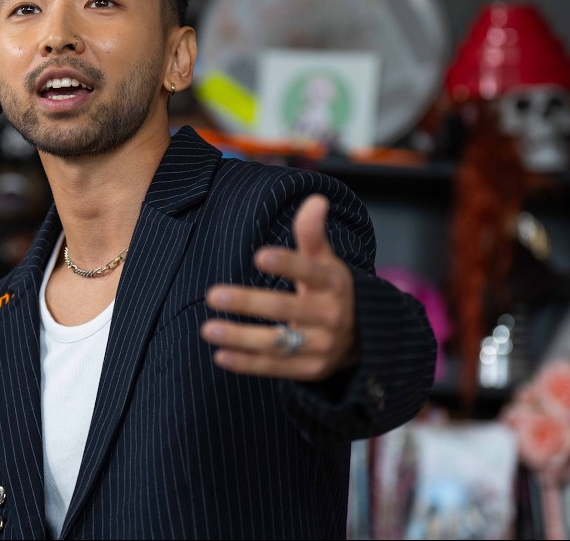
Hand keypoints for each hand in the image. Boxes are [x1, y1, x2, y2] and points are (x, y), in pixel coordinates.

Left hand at [201, 194, 355, 380]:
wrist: (362, 338)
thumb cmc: (330, 289)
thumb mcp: (326, 261)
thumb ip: (312, 234)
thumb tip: (316, 199)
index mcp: (334, 283)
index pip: (311, 272)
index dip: (287, 265)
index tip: (259, 256)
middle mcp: (330, 315)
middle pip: (285, 309)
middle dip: (248, 302)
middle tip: (212, 294)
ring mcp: (321, 345)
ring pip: (277, 343)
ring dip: (240, 337)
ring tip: (207, 328)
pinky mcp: (310, 369)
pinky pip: (275, 367)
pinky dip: (247, 363)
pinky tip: (219, 355)